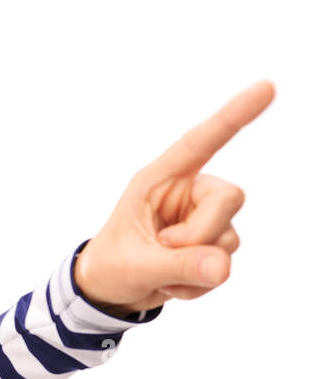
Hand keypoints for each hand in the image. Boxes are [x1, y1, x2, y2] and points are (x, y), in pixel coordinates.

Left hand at [74, 80, 273, 315]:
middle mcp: (187, 192)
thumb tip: (223, 267)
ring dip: (196, 266)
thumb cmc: (112, 265)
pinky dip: (197, 284)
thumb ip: (177, 265)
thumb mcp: (135, 265)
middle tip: (165, 251)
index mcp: (158, 180)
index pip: (201, 142)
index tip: (267, 87)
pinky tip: (171, 282)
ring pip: (230, 237)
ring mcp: (204, 218)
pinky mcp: (213, 243)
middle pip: (230, 197)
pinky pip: (224, 265)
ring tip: (159, 271)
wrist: (110, 291)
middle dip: (203, 233)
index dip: (234, 116)